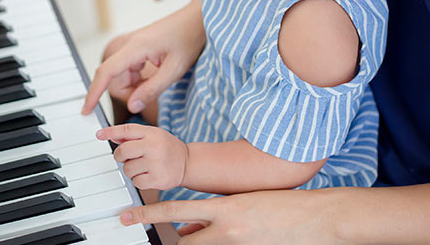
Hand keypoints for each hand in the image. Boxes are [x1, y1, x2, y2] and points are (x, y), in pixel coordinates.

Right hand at [82, 0, 204, 114]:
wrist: (196, 20)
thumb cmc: (189, 39)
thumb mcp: (175, 70)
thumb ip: (153, 89)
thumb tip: (133, 106)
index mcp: (135, 48)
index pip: (106, 72)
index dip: (94, 93)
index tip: (86, 110)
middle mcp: (129, 46)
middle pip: (114, 79)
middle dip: (129, 93)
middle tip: (152, 93)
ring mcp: (132, 47)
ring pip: (122, 77)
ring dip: (136, 86)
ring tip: (160, 80)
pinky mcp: (136, 50)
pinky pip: (129, 71)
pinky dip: (139, 80)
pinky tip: (156, 75)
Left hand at [97, 124, 188, 189]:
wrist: (187, 163)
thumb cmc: (167, 147)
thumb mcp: (153, 135)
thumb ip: (133, 135)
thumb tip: (112, 136)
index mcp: (152, 133)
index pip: (127, 130)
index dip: (111, 132)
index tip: (99, 135)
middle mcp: (153, 147)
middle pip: (122, 151)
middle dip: (120, 156)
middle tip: (127, 157)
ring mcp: (156, 163)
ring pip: (127, 169)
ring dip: (130, 170)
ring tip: (142, 166)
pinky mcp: (157, 179)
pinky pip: (135, 182)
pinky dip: (138, 180)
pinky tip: (148, 175)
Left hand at [119, 188, 338, 244]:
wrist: (314, 217)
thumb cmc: (278, 203)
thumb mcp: (240, 202)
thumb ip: (214, 214)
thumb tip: (189, 228)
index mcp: (223, 208)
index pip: (174, 210)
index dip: (148, 213)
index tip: (128, 216)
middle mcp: (227, 230)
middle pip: (185, 242)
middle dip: (176, 242)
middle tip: (166, 237)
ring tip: (198, 238)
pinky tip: (227, 239)